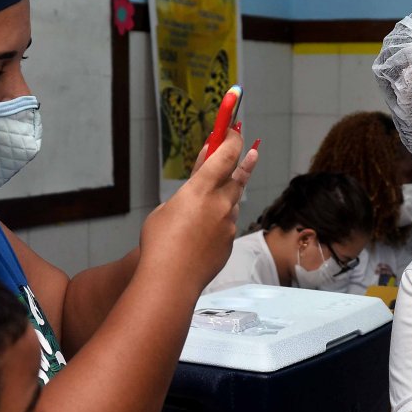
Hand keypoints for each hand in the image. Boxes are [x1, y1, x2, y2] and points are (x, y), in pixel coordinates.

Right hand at [138, 130, 257, 288]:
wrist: (172, 279)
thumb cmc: (159, 244)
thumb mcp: (165, 209)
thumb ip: (185, 196)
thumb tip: (196, 189)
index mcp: (201, 189)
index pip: (226, 155)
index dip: (233, 140)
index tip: (236, 131)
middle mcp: (220, 204)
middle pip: (239, 176)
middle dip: (244, 163)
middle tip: (252, 152)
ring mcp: (228, 224)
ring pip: (233, 203)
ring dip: (228, 195)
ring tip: (218, 196)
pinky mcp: (230, 242)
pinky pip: (228, 225)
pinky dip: (220, 222)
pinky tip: (204, 232)